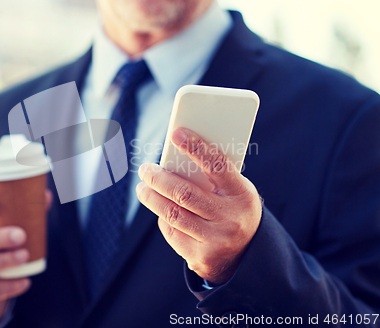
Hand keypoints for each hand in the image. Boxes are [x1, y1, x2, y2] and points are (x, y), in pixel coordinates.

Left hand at [136, 128, 261, 283]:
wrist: (246, 255)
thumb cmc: (233, 209)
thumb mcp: (234, 191)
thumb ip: (211, 176)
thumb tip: (176, 155)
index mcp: (242, 195)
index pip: (217, 166)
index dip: (196, 147)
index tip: (176, 133)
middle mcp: (230, 219)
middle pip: (184, 193)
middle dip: (158, 178)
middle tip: (145, 168)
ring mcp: (215, 240)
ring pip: (173, 214)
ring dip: (151, 198)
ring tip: (142, 187)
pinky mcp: (200, 257)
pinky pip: (173, 232)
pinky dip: (163, 218)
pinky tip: (160, 210)